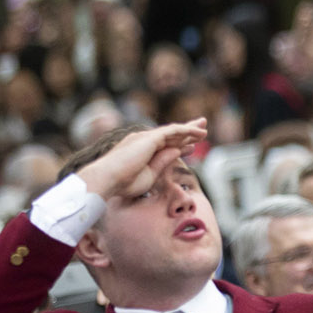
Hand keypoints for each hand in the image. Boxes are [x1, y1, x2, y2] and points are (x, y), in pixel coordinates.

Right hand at [73, 119, 207, 200]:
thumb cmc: (124, 183)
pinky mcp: (151, 138)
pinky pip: (174, 131)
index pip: (165, 145)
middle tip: (202, 130)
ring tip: (204, 128)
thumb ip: (163, 162)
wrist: (108, 179)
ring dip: (190, 129)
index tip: (192, 148)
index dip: (180, 145)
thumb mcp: (150, 175)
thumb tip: (177, 151)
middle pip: (171, 135)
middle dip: (187, 132)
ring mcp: (147, 138)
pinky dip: (187, 131)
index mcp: (142, 151)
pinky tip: (199, 134)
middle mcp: (144, 141)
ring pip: (173, 131)